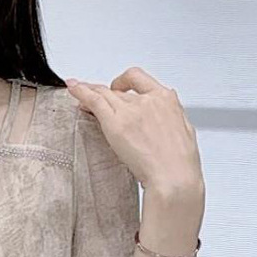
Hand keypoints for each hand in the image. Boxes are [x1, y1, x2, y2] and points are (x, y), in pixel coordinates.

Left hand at [64, 67, 203, 193]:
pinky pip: (94, 101)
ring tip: (77, 90)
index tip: (118, 86)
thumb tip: (165, 116)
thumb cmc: (181, 162)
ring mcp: (130, 110)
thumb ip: (171, 117)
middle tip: (93, 96)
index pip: (139, 79)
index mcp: (165, 99)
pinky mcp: (115, 123)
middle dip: (104, 93)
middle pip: (119, 91)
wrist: (173, 176)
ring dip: (89, 91)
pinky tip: (73, 88)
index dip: (125, 81)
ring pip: (104, 94)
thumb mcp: (183, 130)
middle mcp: (147, 100)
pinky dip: (81, 92)